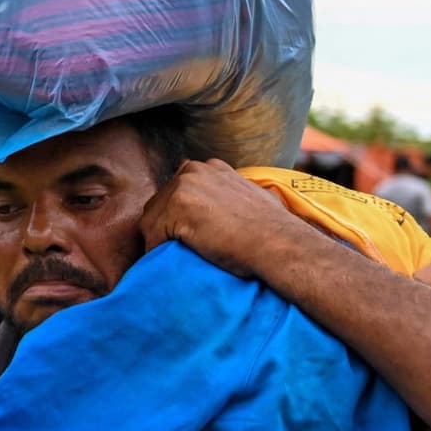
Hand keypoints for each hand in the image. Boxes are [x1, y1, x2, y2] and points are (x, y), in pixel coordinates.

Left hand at [139, 159, 311, 280]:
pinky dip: (157, 252)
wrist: (278, 243)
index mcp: (210, 167)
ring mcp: (184, 186)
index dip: (175, 217)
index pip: (176, 191)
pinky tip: (171, 263)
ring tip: (172, 259)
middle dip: (163, 227)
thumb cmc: (271, 230)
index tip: (184, 237)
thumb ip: (229, 193)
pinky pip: (152, 235)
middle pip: (159, 203)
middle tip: (173, 251)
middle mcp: (194, 170)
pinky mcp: (177, 207)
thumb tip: (221, 209)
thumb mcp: (250, 198)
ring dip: (159, 241)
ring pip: (152, 219)